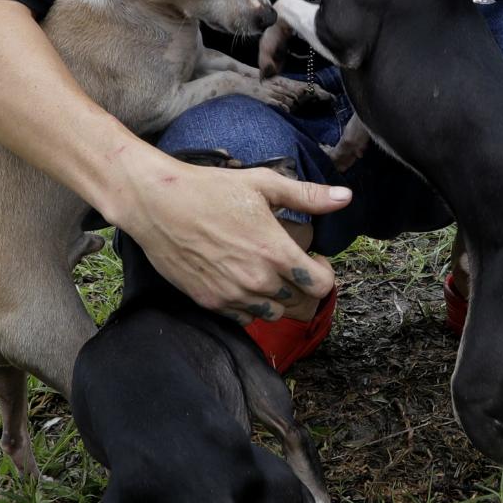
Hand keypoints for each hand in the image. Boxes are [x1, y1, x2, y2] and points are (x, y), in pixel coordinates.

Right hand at [108, 152, 349, 322]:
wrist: (157, 204)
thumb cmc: (211, 189)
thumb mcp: (264, 184)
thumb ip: (307, 196)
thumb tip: (345, 198)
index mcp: (275, 253)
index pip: (321, 286)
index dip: (325, 273)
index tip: (315, 259)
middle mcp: (257, 281)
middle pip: (300, 304)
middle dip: (304, 287)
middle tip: (293, 266)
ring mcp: (232, 295)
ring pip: (273, 315)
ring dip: (278, 299)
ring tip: (268, 273)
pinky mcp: (209, 302)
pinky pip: (244, 318)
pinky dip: (251, 306)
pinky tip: (243, 281)